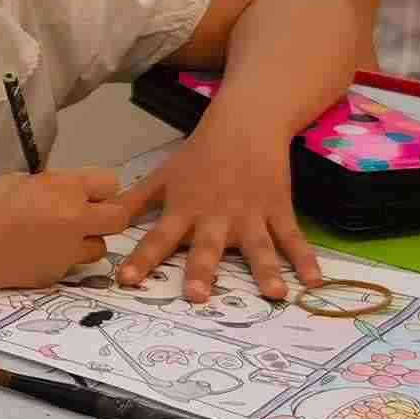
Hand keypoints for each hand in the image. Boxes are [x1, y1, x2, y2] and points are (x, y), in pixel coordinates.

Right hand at [0, 169, 138, 288]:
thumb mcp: (22, 181)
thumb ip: (55, 187)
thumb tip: (73, 194)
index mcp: (64, 189)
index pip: (110, 183)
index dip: (98, 189)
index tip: (83, 193)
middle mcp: (73, 221)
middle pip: (119, 219)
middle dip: (105, 216)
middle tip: (81, 216)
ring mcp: (65, 253)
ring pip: (98, 249)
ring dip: (85, 241)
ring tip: (54, 237)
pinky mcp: (51, 277)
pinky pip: (70, 267)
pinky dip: (58, 260)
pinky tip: (30, 254)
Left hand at [113, 131, 321, 301]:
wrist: (246, 123)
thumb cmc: (200, 153)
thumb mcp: (163, 176)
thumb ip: (134, 202)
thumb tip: (104, 218)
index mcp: (184, 209)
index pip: (157, 238)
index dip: (142, 258)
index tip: (127, 279)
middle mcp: (215, 217)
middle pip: (206, 247)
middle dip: (201, 270)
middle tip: (196, 295)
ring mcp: (250, 215)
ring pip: (257, 247)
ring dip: (266, 270)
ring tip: (275, 294)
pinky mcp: (277, 209)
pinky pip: (292, 237)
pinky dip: (305, 258)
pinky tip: (314, 281)